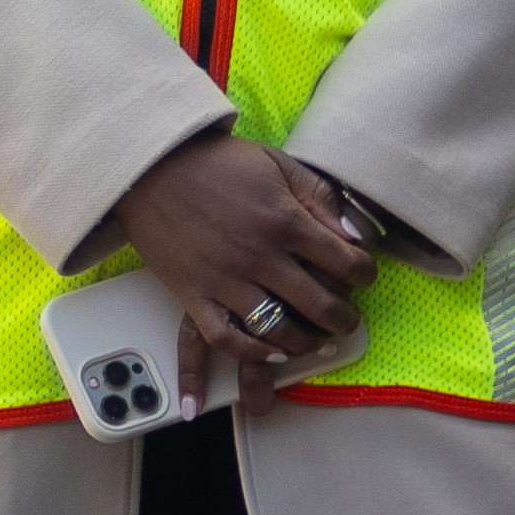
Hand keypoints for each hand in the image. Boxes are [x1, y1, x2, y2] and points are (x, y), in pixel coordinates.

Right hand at [101, 134, 370, 385]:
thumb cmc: (216, 162)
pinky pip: (226, 339)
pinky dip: (252, 353)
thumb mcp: (278, 163)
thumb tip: (357, 235)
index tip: (363, 275)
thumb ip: (322, 196)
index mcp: (284, 220)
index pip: (347, 263)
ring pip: (280, 330)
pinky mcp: (192, 293)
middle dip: (343, 318)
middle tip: (345, 319)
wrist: (148, 165)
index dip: (366, 274)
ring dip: (307, 343)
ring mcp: (224, 278)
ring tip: (317, 341)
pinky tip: (271, 352)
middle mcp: (258, 256)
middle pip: (320, 306)